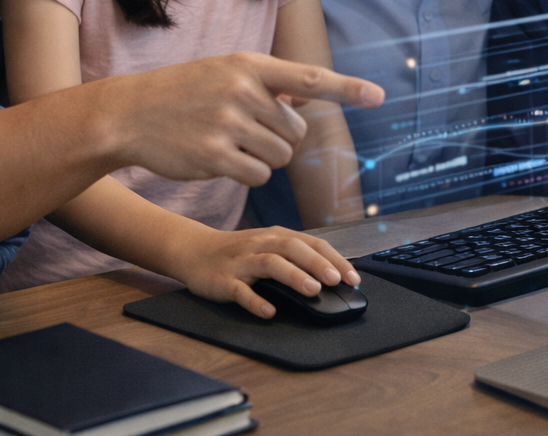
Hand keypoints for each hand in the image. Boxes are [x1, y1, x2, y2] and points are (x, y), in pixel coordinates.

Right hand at [105, 52, 383, 186]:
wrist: (128, 114)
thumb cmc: (182, 93)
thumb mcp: (223, 73)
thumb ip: (267, 84)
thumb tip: (308, 96)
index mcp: (249, 66)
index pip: (310, 78)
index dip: (348, 89)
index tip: (379, 96)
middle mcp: (242, 92)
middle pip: (296, 131)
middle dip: (280, 138)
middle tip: (248, 131)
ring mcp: (228, 124)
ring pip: (280, 156)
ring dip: (264, 158)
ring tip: (231, 142)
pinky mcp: (215, 156)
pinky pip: (258, 176)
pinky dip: (247, 174)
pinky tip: (221, 160)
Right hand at [169, 224, 362, 318]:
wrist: (194, 251)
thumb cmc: (239, 252)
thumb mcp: (268, 246)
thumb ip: (295, 257)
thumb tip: (331, 275)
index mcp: (276, 236)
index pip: (311, 243)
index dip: (334, 259)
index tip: (353, 277)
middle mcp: (261, 245)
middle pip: (293, 248)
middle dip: (317, 263)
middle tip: (336, 280)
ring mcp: (242, 262)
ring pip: (270, 264)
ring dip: (293, 276)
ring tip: (312, 290)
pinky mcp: (224, 280)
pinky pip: (240, 291)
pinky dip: (256, 301)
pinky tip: (269, 311)